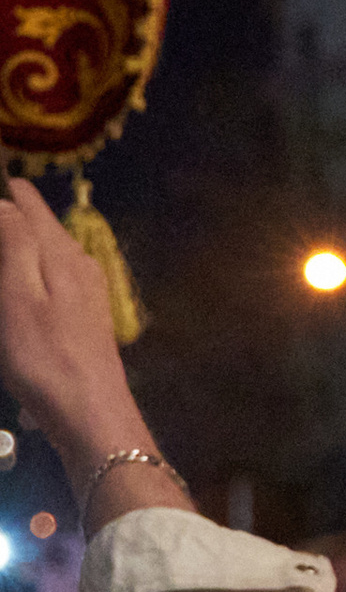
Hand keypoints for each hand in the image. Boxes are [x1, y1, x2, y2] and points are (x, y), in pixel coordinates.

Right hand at [0, 177, 184, 525]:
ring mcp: (89, 295)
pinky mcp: (87, 321)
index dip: (17, 195)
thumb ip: (16, 245)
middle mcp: (81, 268)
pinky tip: (40, 277)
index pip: (35, 212)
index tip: (8, 179)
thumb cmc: (45, 356)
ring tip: (18, 229)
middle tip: (9, 199)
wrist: (91, 413)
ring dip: (36, 239)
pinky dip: (43, 267)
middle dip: (25, 213)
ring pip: (58, 253)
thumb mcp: (19, 296)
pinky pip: (61, 277)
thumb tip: (9, 202)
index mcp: (62, 257)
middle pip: (48, 230)